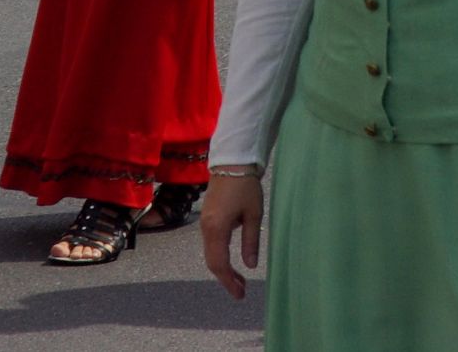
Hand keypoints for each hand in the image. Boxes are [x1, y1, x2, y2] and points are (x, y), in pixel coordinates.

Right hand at [201, 173, 264, 298]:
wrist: (232, 163)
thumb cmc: (246, 187)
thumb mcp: (254, 214)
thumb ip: (250, 241)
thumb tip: (250, 266)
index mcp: (217, 228)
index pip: (220, 263)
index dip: (229, 281)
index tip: (240, 294)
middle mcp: (206, 229)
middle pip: (212, 262)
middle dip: (226, 279)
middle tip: (241, 291)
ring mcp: (204, 224)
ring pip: (210, 254)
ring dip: (223, 269)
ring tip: (239, 280)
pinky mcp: (206, 219)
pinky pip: (210, 245)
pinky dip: (220, 257)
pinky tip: (231, 262)